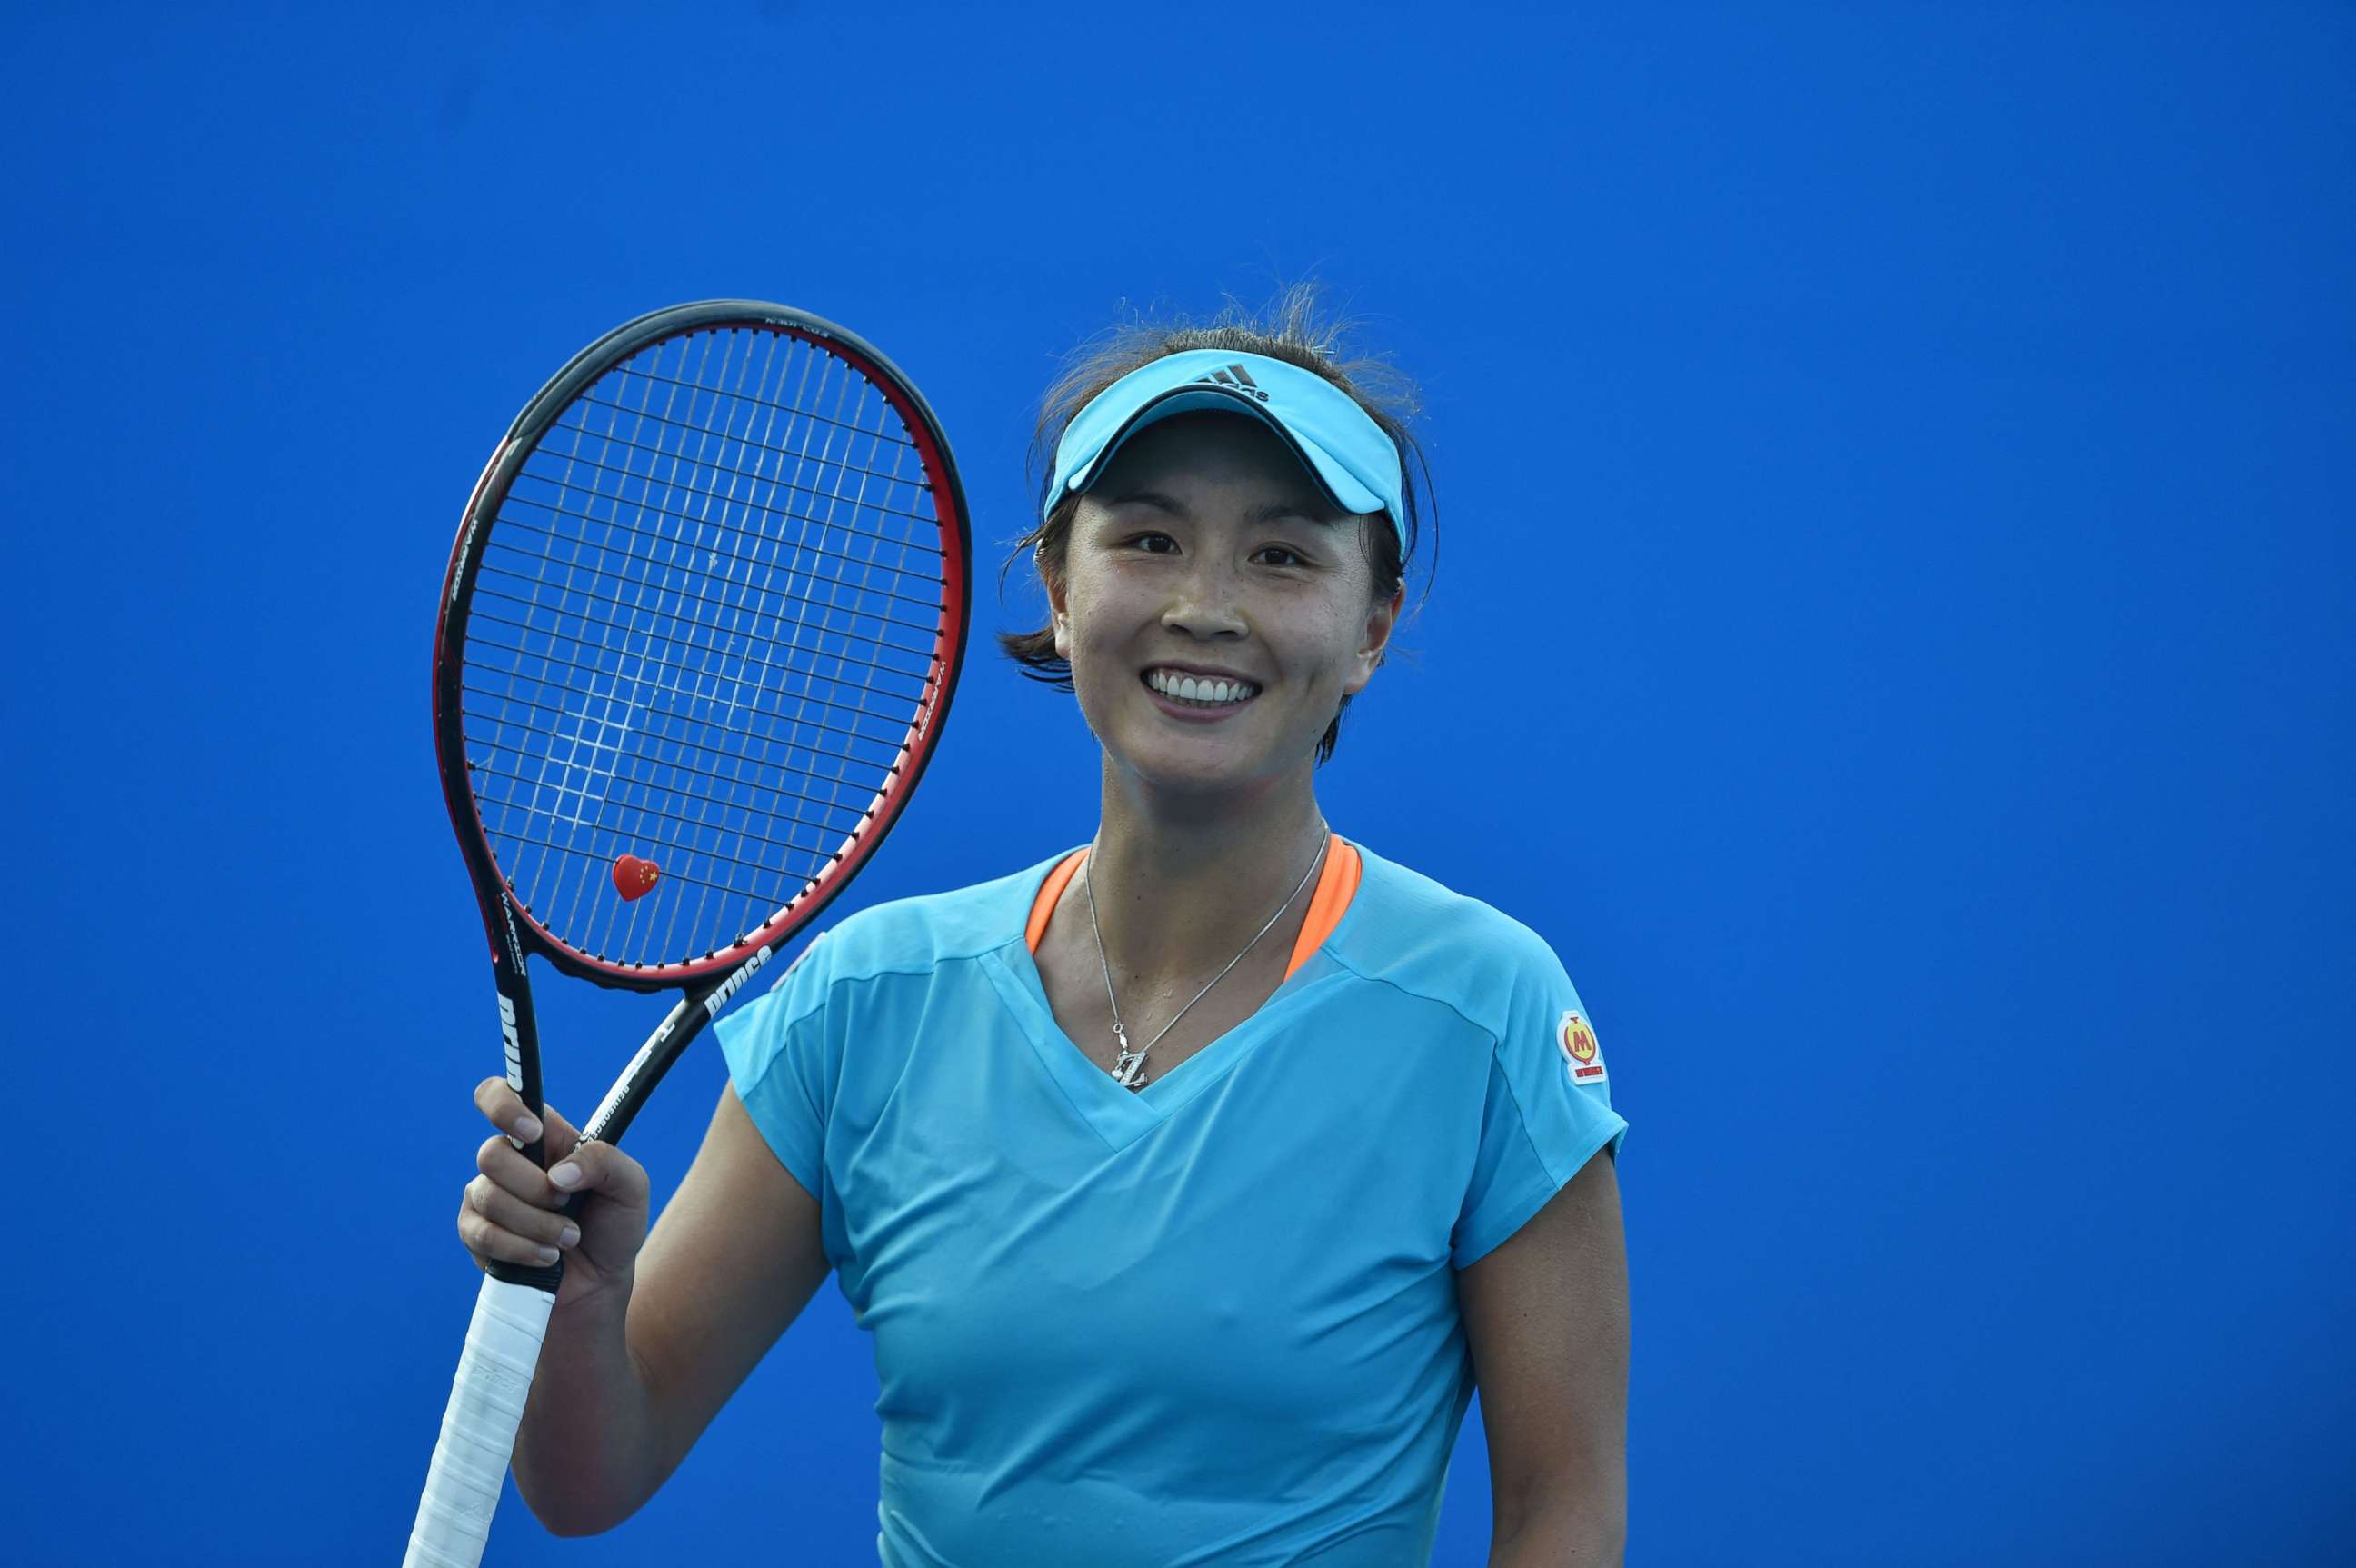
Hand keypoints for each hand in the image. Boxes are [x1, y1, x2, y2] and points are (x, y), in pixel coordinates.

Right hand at [456, 1079, 650, 1310]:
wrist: (599, 1284)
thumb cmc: (613, 1226)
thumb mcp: (631, 1187)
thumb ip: (606, 1162)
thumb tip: (559, 1172)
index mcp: (545, 1137)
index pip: (501, 1096)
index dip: (504, 1104)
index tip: (532, 1131)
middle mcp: (510, 1161)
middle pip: (491, 1153)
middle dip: (535, 1188)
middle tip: (566, 1204)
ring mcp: (486, 1196)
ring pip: (488, 1196)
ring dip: (536, 1224)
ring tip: (567, 1239)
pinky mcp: (475, 1233)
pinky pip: (481, 1234)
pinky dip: (521, 1248)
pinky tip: (546, 1257)